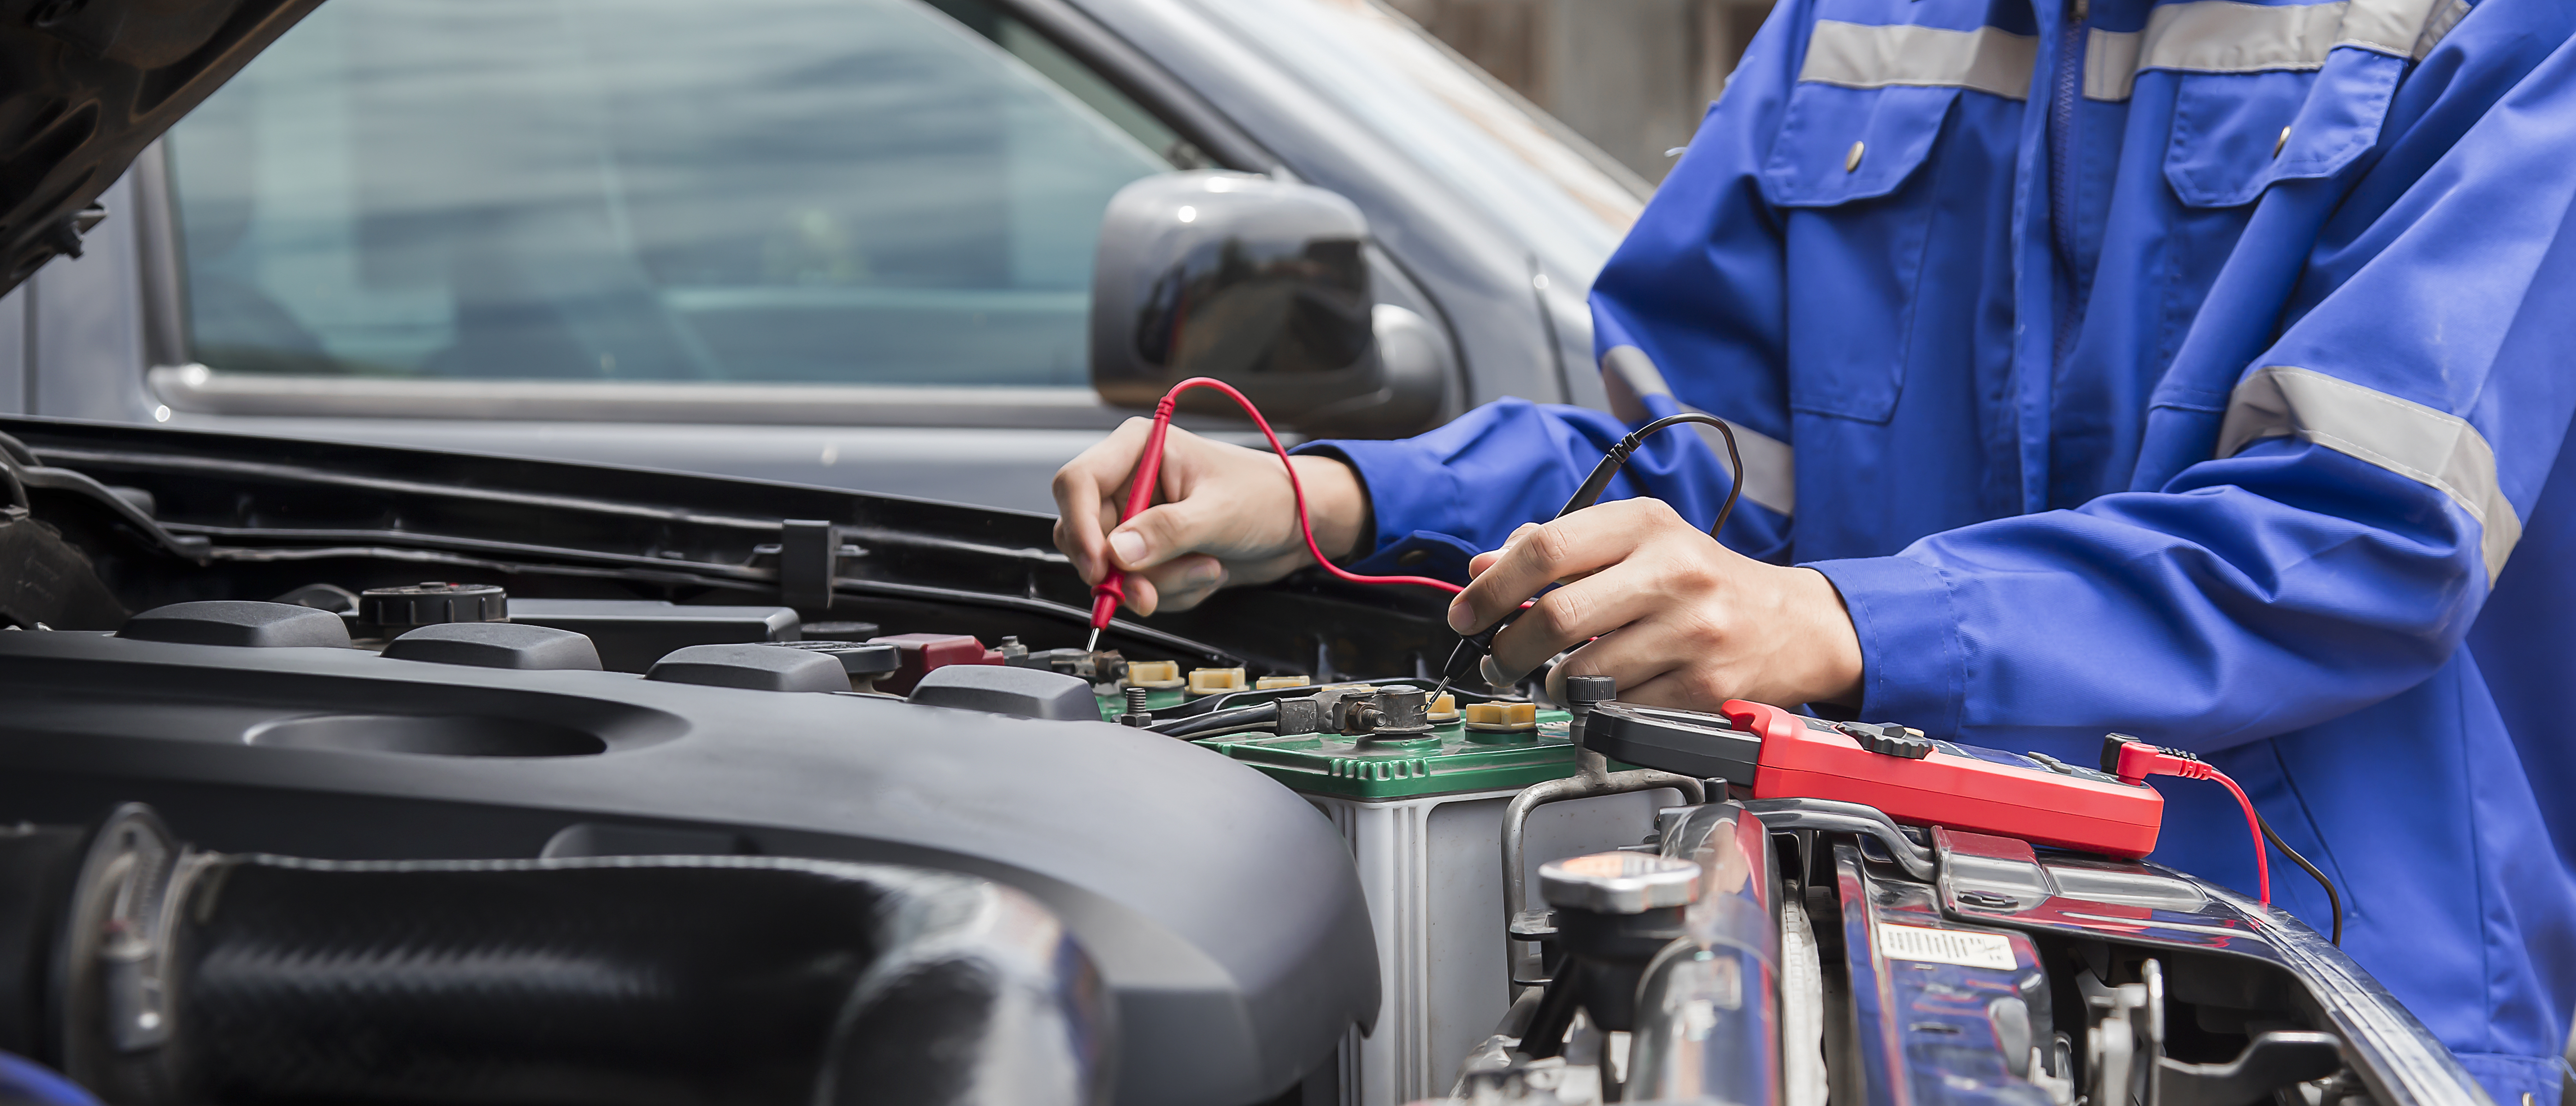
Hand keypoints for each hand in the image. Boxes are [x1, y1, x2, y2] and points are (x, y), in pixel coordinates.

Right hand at [1052, 419, 1370, 615]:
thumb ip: (1168, 532)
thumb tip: (1118, 554)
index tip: (1100, 566)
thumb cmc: (1267, 497)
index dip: (1080, 527)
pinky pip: (1136, 586)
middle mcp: (1130, 481)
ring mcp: (1138, 519)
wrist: (1298, 525)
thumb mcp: (1219, 513)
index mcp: (1139, 448)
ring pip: (1111, 569)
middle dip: (1125, 571)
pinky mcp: (1151, 552)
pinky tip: (1205, 572)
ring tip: (1207, 567)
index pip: (1076, 482)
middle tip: (1152, 592)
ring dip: (1160, 583)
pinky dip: (1172, 591)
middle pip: (1085, 534)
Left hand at [1447, 497, 1863, 709]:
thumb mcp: (1637, 543)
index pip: (1547, 548)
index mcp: (1646, 524)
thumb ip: (1559, 550)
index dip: (1491, 587)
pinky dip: (1598, 708)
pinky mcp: (1704, 686)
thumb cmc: (1701, 581)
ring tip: (1555, 678)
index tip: (1465, 613)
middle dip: (1507, 649)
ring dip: (1551, 686)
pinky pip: (1620, 708)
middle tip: (1497, 661)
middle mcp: (1673, 571)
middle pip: (1555, 616)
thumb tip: (1481, 570)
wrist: (1792, 624)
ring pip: (1583, 671)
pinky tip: (1607, 693)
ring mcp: (1692, 631)